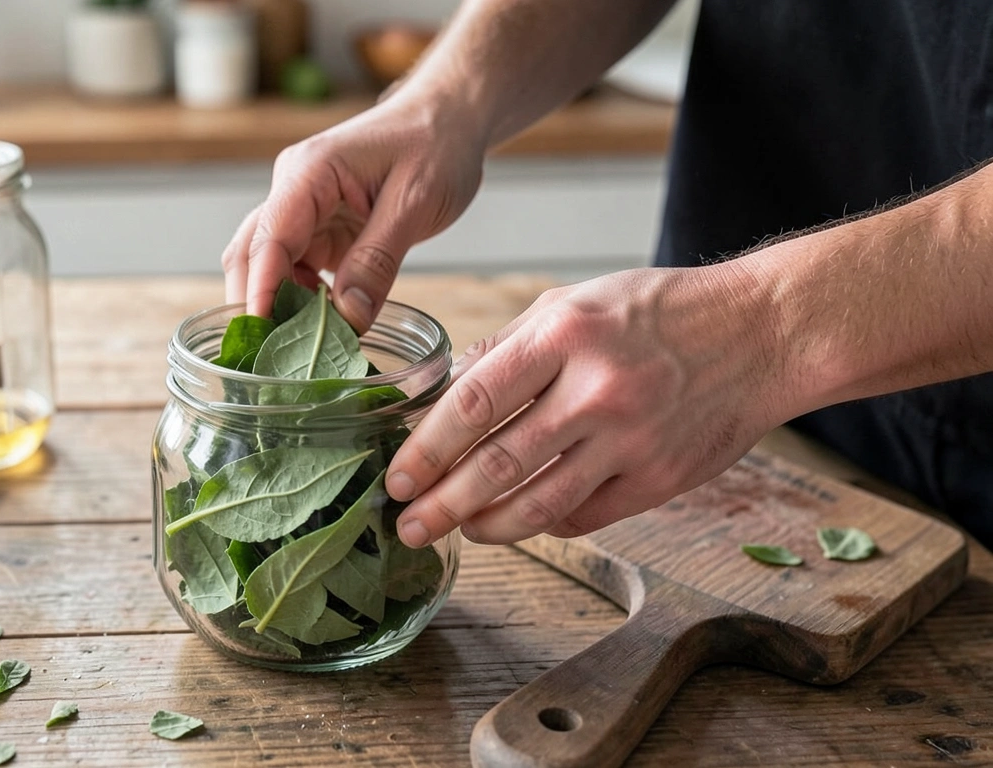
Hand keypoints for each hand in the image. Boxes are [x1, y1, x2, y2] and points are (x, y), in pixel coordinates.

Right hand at [222, 91, 485, 331]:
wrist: (448, 117)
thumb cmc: (435, 143)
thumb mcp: (415, 202)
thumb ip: (378, 260)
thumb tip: (348, 318)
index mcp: (309, 173)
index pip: (269, 238)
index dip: (260, 290)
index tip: (259, 334)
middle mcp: (293, 190)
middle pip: (251, 255)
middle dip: (255, 305)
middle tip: (269, 359)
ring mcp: (303, 210)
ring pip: (268, 267)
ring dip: (277, 307)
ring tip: (294, 353)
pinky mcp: (319, 229)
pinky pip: (297, 271)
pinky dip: (301, 302)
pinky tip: (318, 332)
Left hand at [388, 263, 793, 545]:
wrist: (761, 333)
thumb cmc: (658, 312)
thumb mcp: (574, 301)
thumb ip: (507, 345)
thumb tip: (446, 389)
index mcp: (564, 336)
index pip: (473, 403)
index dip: (426, 449)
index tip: (396, 477)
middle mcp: (595, 391)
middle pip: (496, 465)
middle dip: (441, 504)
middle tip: (407, 525)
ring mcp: (630, 441)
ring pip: (538, 505)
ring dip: (486, 527)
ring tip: (456, 531)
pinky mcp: (659, 480)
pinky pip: (583, 517)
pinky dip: (543, 523)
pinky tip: (518, 521)